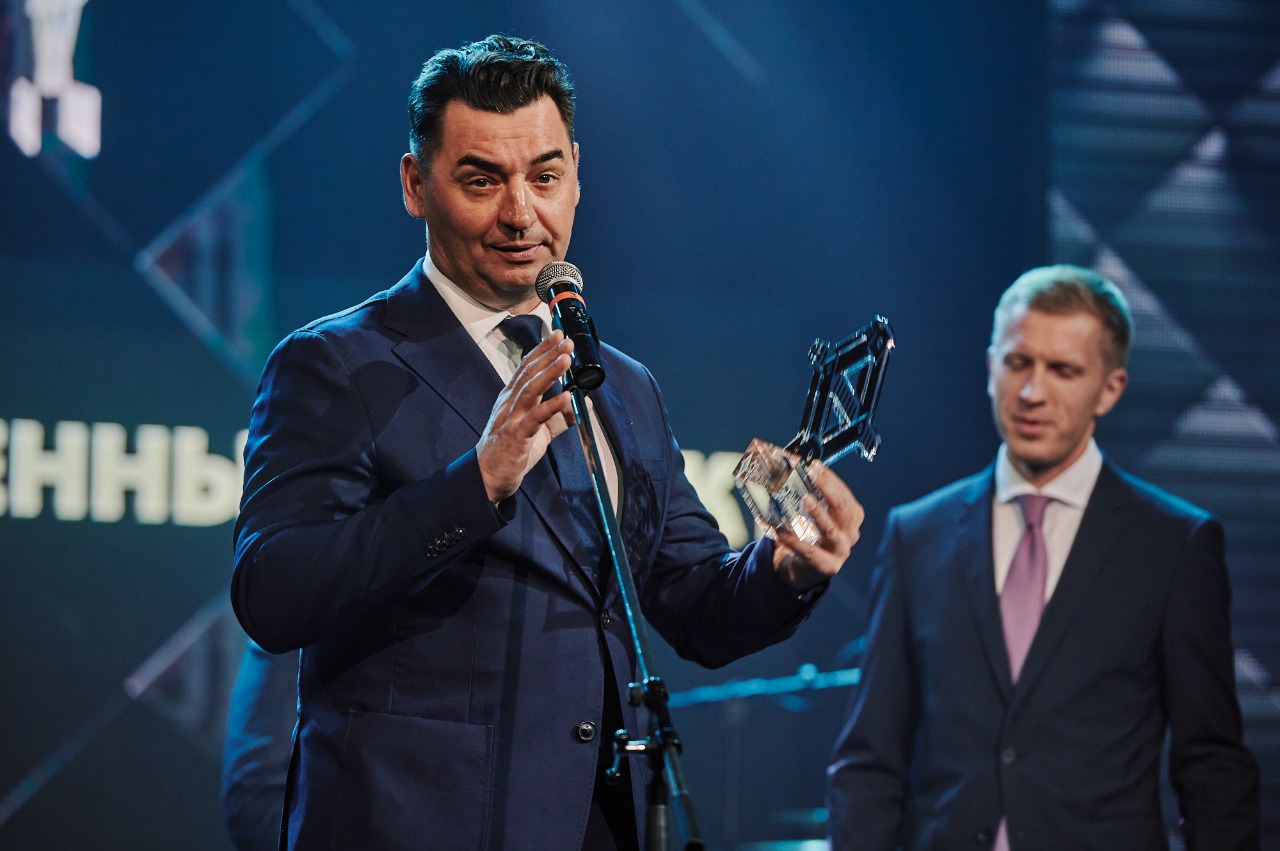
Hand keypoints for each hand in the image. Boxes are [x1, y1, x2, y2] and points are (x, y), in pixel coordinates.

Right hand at [477, 331, 575, 501]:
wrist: (488, 477)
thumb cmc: (510, 452)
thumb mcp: (539, 431)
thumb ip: (559, 416)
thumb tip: (584, 403)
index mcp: (511, 399)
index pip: (526, 368)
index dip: (542, 350)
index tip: (557, 335)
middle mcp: (509, 403)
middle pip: (529, 373)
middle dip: (548, 355)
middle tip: (566, 341)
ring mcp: (511, 418)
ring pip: (531, 390)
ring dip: (549, 372)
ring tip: (566, 359)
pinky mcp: (516, 436)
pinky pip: (535, 418)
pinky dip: (552, 405)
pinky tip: (566, 396)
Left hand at [770, 459, 863, 590]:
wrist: (800, 569)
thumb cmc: (807, 536)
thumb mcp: (812, 514)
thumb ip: (807, 495)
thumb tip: (786, 469)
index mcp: (851, 517)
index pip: (844, 494)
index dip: (830, 479)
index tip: (815, 465)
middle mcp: (850, 533)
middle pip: (842, 508)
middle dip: (828, 488)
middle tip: (812, 474)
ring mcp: (840, 551)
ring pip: (831, 531)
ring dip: (818, 513)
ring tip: (805, 499)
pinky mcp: (827, 566)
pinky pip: (810, 552)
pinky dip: (795, 541)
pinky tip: (782, 531)